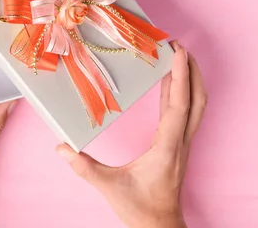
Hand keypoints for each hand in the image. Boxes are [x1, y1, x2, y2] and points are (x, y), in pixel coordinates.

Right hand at [56, 42, 205, 227]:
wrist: (160, 226)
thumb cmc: (140, 208)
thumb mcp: (109, 187)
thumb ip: (84, 168)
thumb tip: (60, 148)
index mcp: (167, 146)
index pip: (178, 105)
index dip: (180, 77)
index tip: (179, 53)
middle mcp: (179, 141)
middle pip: (197, 100)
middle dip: (192, 71)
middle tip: (180, 48)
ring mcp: (181, 144)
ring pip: (194, 106)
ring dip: (190, 80)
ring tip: (179, 58)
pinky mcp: (177, 146)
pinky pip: (184, 113)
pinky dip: (180, 93)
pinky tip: (169, 84)